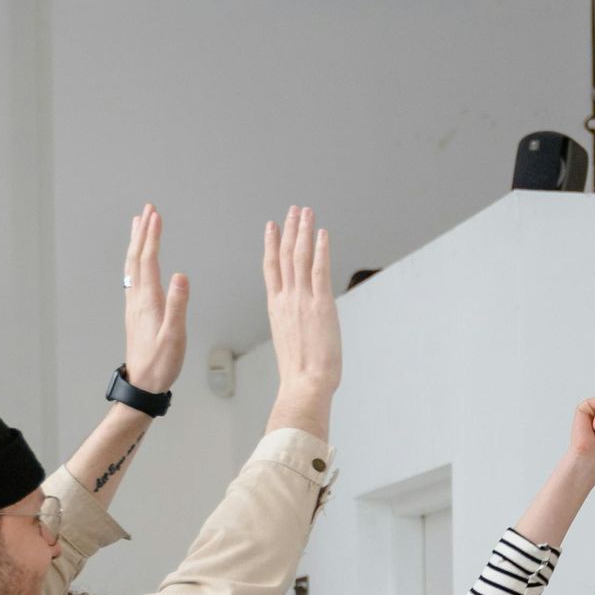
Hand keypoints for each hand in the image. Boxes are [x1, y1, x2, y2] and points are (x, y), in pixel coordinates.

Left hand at [122, 206, 189, 392]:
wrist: (143, 384)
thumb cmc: (161, 364)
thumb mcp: (175, 336)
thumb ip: (179, 305)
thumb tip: (182, 276)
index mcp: (149, 301)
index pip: (149, 260)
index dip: (153, 236)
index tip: (156, 214)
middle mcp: (138, 299)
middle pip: (137, 258)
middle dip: (143, 232)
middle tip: (148, 210)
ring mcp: (134, 305)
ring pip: (132, 266)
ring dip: (136, 243)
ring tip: (139, 225)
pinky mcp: (136, 313)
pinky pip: (133, 277)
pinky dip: (136, 260)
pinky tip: (138, 260)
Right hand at [264, 207, 340, 436]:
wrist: (305, 385)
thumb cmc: (301, 374)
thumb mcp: (292, 342)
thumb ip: (295, 326)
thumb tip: (303, 326)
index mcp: (276, 308)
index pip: (272, 268)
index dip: (272, 244)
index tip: (272, 227)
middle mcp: (286, 299)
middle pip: (285, 255)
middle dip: (289, 230)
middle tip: (293, 210)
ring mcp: (302, 300)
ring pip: (300, 256)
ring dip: (303, 231)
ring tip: (306, 212)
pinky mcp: (321, 304)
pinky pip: (319, 269)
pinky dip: (320, 249)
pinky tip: (322, 233)